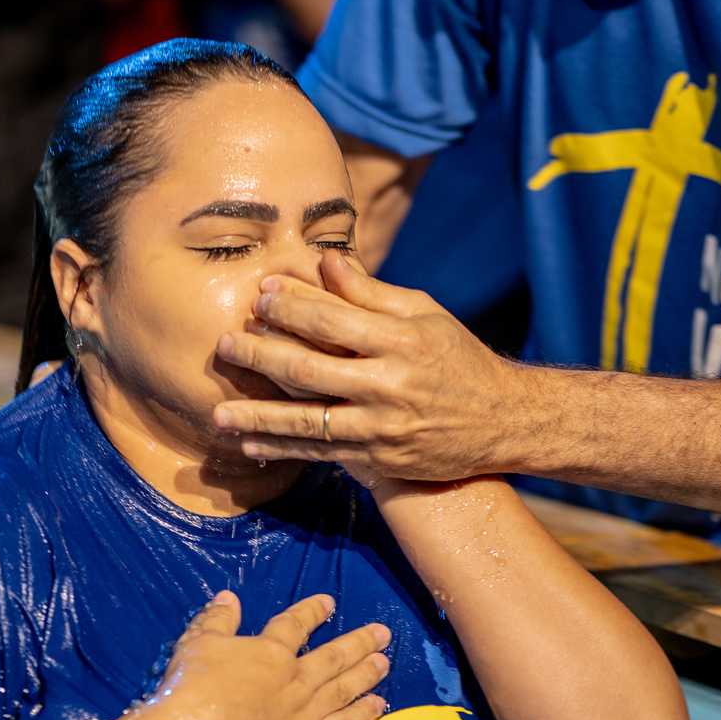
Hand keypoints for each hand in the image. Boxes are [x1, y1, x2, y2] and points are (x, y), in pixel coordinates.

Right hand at [160, 589, 389, 719]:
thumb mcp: (198, 644)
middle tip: (383, 633)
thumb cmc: (194, 688)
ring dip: (366, 674)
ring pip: (344, 688)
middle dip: (359, 642)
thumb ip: (217, 620)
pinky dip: (362, 716)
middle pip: (333, 656)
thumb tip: (229, 597)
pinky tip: (378, 707)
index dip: (313, 612)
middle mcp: (295, 678)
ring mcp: (305, 711)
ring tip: (385, 662)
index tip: (329, 602)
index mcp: (270, 651)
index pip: (295, 625)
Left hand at [211, 252, 529, 487]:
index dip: (292, 306)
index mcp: (400, 341)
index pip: (332, 319)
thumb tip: (326, 260)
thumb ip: (372, 292)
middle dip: (261, 356)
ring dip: (258, 418)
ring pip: (307, 422)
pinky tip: (251, 447)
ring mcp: (382, 428)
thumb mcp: (425, 315)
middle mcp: (388, 386)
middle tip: (224, 344)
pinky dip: (283, 451)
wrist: (502, 422)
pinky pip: (321, 454)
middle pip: (310, 370)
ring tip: (218, 413)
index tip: (259, 294)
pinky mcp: (379, 459)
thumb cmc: (458, 357)